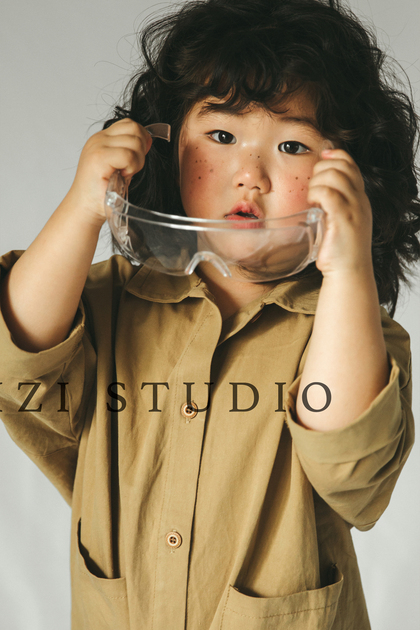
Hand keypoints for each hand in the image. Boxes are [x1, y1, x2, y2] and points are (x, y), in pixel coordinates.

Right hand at [65, 118, 152, 225]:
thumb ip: (131, 151)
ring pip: (134, 141)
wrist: (86, 210)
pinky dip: (131, 167)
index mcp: (103, 139)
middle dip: (141, 150)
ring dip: (137, 161)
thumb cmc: (103, 193)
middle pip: (134, 128)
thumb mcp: (120, 167)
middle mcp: (99, 139)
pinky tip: (123, 176)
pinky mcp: (99, 157)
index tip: (138, 158)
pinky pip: (128, 155)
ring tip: (126, 173)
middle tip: (132, 168)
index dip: (141, 138)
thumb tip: (149, 140)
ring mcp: (98, 146)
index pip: (129, 124)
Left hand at [307, 149, 372, 276]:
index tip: (320, 159)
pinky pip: (328, 193)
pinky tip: (313, 205)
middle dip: (321, 170)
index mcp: (360, 199)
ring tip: (313, 198)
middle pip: (342, 165)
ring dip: (316, 182)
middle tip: (313, 188)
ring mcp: (354, 209)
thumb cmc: (340, 250)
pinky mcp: (343, 219)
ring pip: (334, 175)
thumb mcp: (340, 221)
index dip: (334, 156)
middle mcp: (360, 200)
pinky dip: (316, 194)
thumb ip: (334, 204)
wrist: (349, 272)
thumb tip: (317, 188)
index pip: (351, 164)